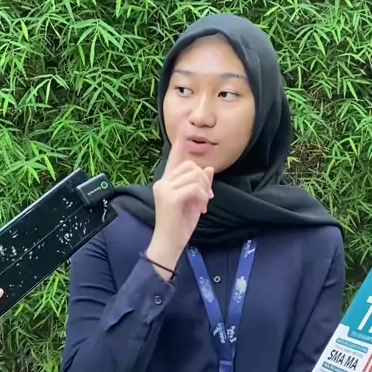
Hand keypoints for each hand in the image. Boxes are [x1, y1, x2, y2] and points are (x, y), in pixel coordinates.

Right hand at [147, 135, 213, 272]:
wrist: (169, 244)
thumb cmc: (180, 226)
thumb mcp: (194, 202)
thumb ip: (200, 185)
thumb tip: (208, 168)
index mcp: (166, 182)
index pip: (174, 159)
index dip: (180, 145)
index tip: (184, 127)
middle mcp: (162, 182)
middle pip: (191, 166)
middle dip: (204, 181)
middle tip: (206, 199)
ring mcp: (164, 188)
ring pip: (194, 175)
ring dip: (204, 190)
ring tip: (202, 206)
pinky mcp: (170, 197)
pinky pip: (194, 188)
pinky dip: (201, 197)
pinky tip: (200, 209)